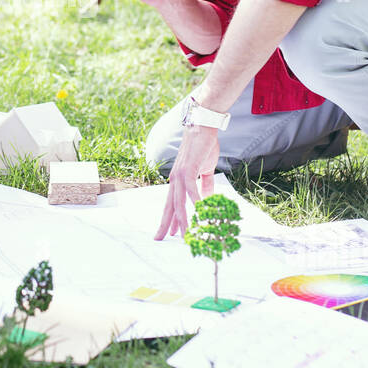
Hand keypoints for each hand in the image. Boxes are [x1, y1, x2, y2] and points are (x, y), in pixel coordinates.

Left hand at [154, 124, 219, 240]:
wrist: (202, 128)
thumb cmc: (203, 147)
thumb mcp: (205, 170)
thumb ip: (205, 185)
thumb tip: (208, 199)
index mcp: (178, 181)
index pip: (172, 204)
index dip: (171, 219)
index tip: (170, 233)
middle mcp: (175, 180)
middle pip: (169, 207)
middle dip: (165, 224)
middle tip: (160, 239)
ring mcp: (180, 175)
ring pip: (178, 203)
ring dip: (182, 220)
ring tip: (185, 235)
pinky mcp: (188, 170)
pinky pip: (191, 189)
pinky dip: (195, 201)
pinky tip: (199, 212)